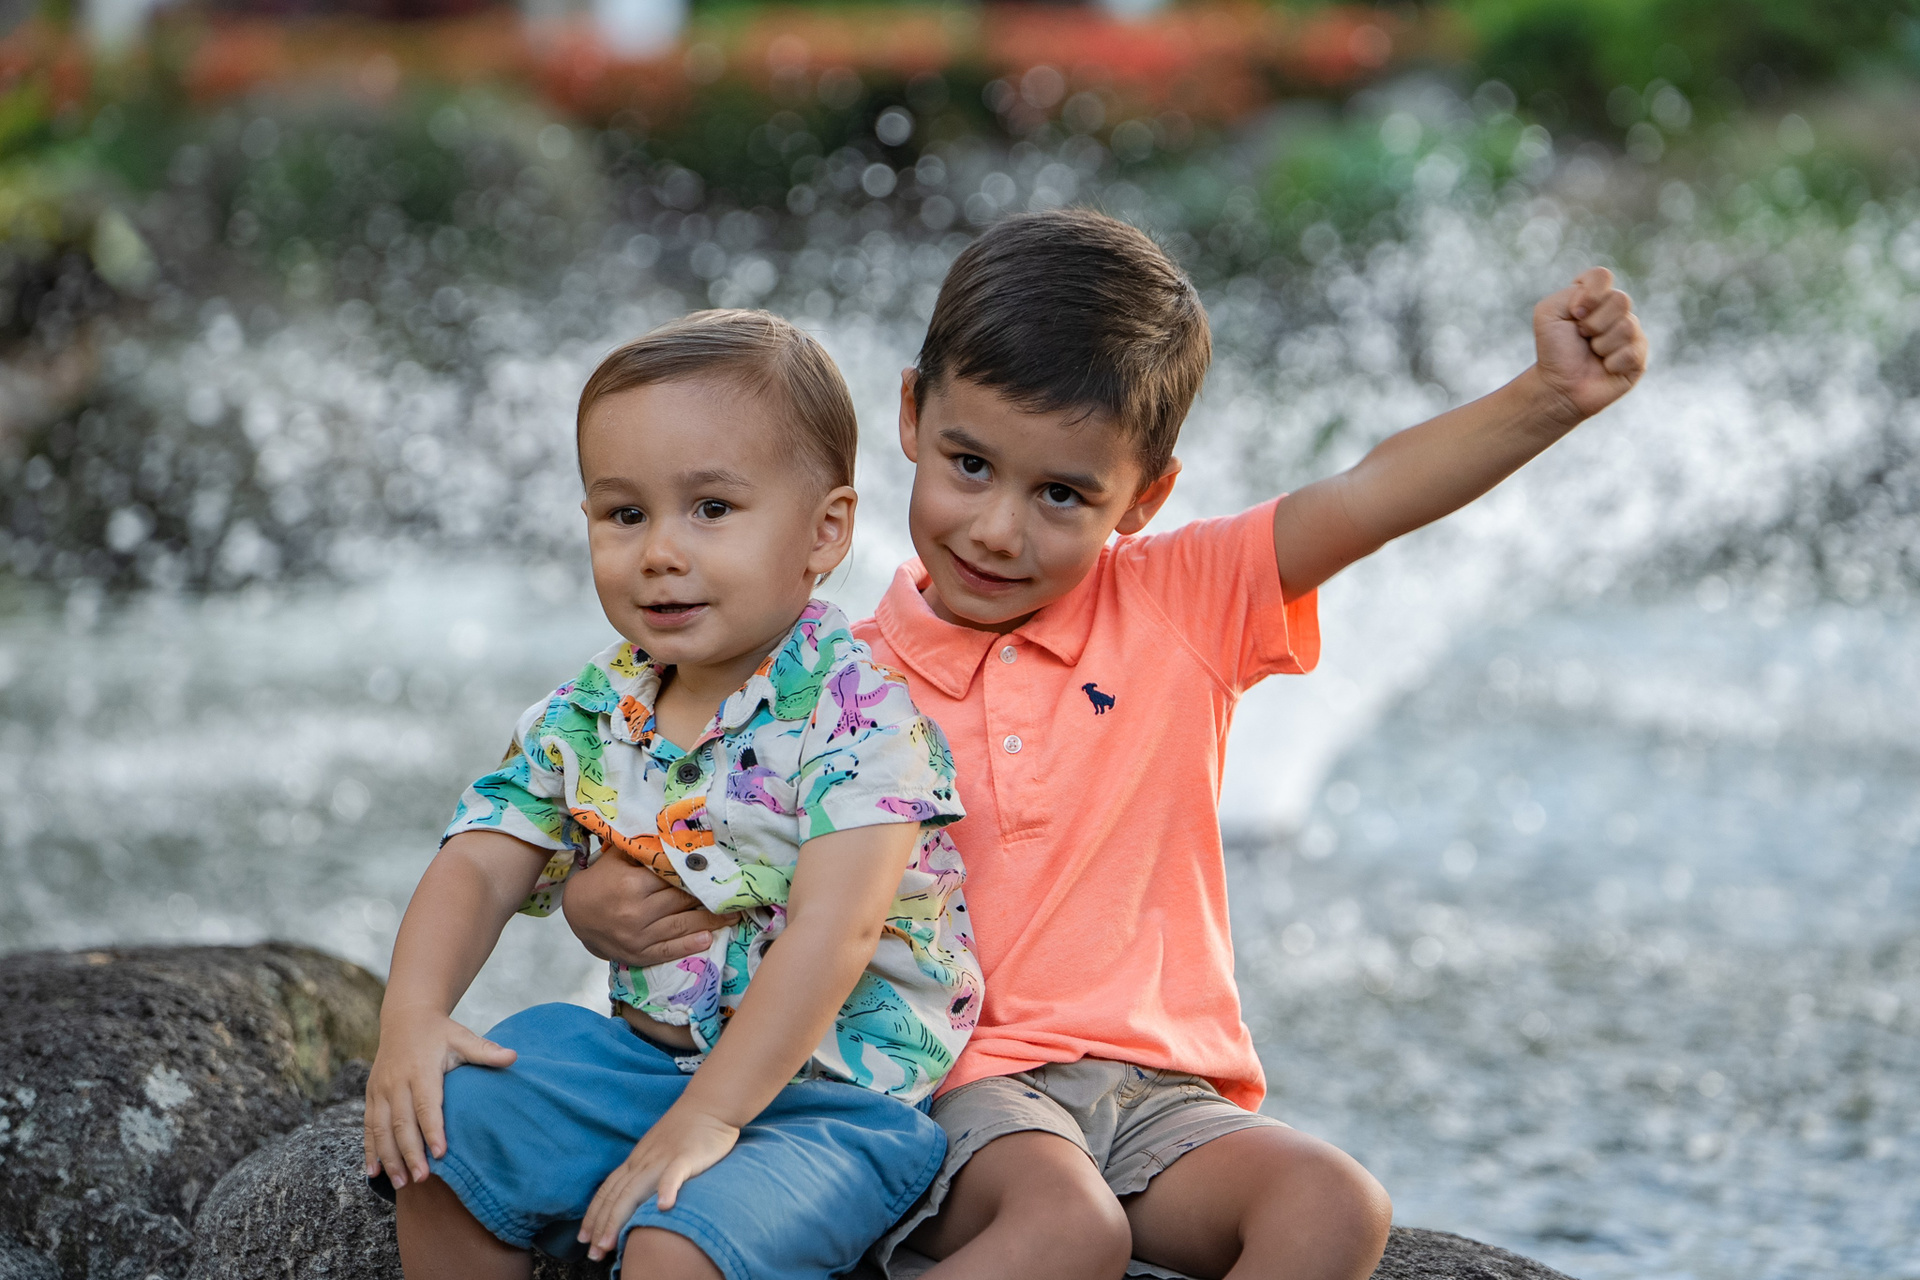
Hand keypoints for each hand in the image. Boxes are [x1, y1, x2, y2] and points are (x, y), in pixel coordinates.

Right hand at [363, 1009, 515, 1188]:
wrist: (405, 1019)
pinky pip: (368, 1126)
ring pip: (381, 1129)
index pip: (426, 1104)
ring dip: (388, 1158)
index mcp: (421, 1069)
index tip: (441, 1153)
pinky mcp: (371, 1095)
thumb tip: (514, 1057)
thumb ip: (485, 1051)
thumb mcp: (462, 1037)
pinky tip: (373, 1172)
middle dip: (410, 1152)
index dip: (433, 1129)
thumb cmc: (440, 1033)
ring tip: (400, 1183)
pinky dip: (369, 1150)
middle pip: (402, 1122)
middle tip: (421, 1178)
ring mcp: (380, 1090)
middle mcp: (397, 1082)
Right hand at [563, 852, 738, 966]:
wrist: (576, 915)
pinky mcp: (638, 954)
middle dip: (709, 897)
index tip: (720, 871)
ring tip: (734, 915)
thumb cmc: (601, 881)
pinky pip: (668, 950)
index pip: (673, 879)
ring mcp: (638, 937)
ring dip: (711, 921)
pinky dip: (689, 945)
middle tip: (736, 892)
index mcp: (632, 886)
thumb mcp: (617, 860)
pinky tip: (709, 939)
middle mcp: (636, 913)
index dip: (697, 876)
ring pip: (681, 926)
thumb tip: (675, 834)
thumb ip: (644, 849)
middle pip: (682, 902)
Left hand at [578, 1104, 740, 1259]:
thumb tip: (637, 1200)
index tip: (584, 1238)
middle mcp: (643, 1162)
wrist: (709, 1103)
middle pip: (616, 1196)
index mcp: (637, 1161)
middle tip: (594, 1252)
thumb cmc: (688, 1130)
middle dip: (601, 1225)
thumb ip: (648, 1173)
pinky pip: (673, 1174)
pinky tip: (663, 1208)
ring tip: (610, 1242)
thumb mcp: (659, 1152)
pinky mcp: (686, 1156)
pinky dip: (666, 1190)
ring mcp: (663, 1159)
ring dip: (619, 1218)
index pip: (608, 1190)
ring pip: (634, 1191)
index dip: (594, 1215)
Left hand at [1533, 267, 1648, 425]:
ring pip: (1627, 326)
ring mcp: (1631, 332)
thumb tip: (1597, 304)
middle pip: (1621, 300)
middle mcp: (1615, 311)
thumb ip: (1570, 293)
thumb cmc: (1554, 349)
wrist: (1559, 386)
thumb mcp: (1548, 314)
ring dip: (1601, 345)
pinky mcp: (1639, 356)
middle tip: (1582, 336)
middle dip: (1593, 323)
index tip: (1574, 313)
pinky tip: (1605, 367)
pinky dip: (1611, 363)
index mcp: (1594, 296)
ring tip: (1592, 353)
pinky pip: (1632, 351)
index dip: (1589, 294)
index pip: (1602, 276)